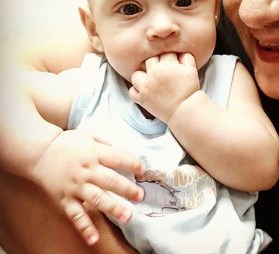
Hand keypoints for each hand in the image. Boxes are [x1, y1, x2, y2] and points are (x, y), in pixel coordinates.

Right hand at [30, 130, 144, 245]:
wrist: (39, 153)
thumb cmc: (68, 143)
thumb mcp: (88, 135)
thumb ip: (106, 144)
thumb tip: (124, 154)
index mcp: (94, 153)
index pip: (117, 158)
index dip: (132, 163)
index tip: (144, 170)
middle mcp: (86, 171)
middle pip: (110, 180)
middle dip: (127, 189)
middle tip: (140, 196)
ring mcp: (76, 186)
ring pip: (96, 199)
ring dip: (113, 208)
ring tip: (127, 216)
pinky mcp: (65, 199)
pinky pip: (76, 215)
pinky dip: (84, 228)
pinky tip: (93, 238)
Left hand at [129, 53, 199, 121]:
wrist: (185, 109)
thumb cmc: (190, 89)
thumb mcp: (192, 70)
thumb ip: (186, 57)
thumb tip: (179, 53)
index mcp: (167, 66)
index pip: (164, 54)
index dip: (170, 57)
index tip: (173, 62)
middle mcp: (153, 74)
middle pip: (149, 60)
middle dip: (156, 63)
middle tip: (162, 69)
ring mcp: (145, 87)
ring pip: (136, 75)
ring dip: (142, 75)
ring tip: (150, 78)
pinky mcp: (141, 99)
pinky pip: (131, 91)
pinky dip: (136, 90)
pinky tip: (145, 89)